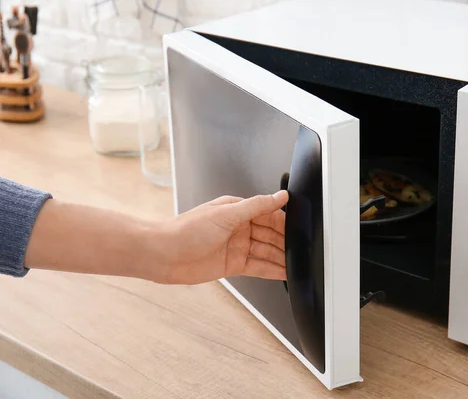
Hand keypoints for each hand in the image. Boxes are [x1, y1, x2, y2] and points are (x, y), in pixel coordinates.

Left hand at [157, 190, 288, 283]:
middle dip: (286, 241)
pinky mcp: (233, 265)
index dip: (285, 222)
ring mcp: (236, 247)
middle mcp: (238, 228)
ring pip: (266, 251)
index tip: (301, 227)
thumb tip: (280, 196)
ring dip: (282, 257)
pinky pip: (258, 267)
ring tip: (299, 263)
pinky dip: (272, 270)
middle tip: (303, 248)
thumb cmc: (186, 230)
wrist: (163, 255)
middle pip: (270, 234)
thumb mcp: (226, 214)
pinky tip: (285, 272)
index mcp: (237, 210)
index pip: (269, 214)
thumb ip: (257, 206)